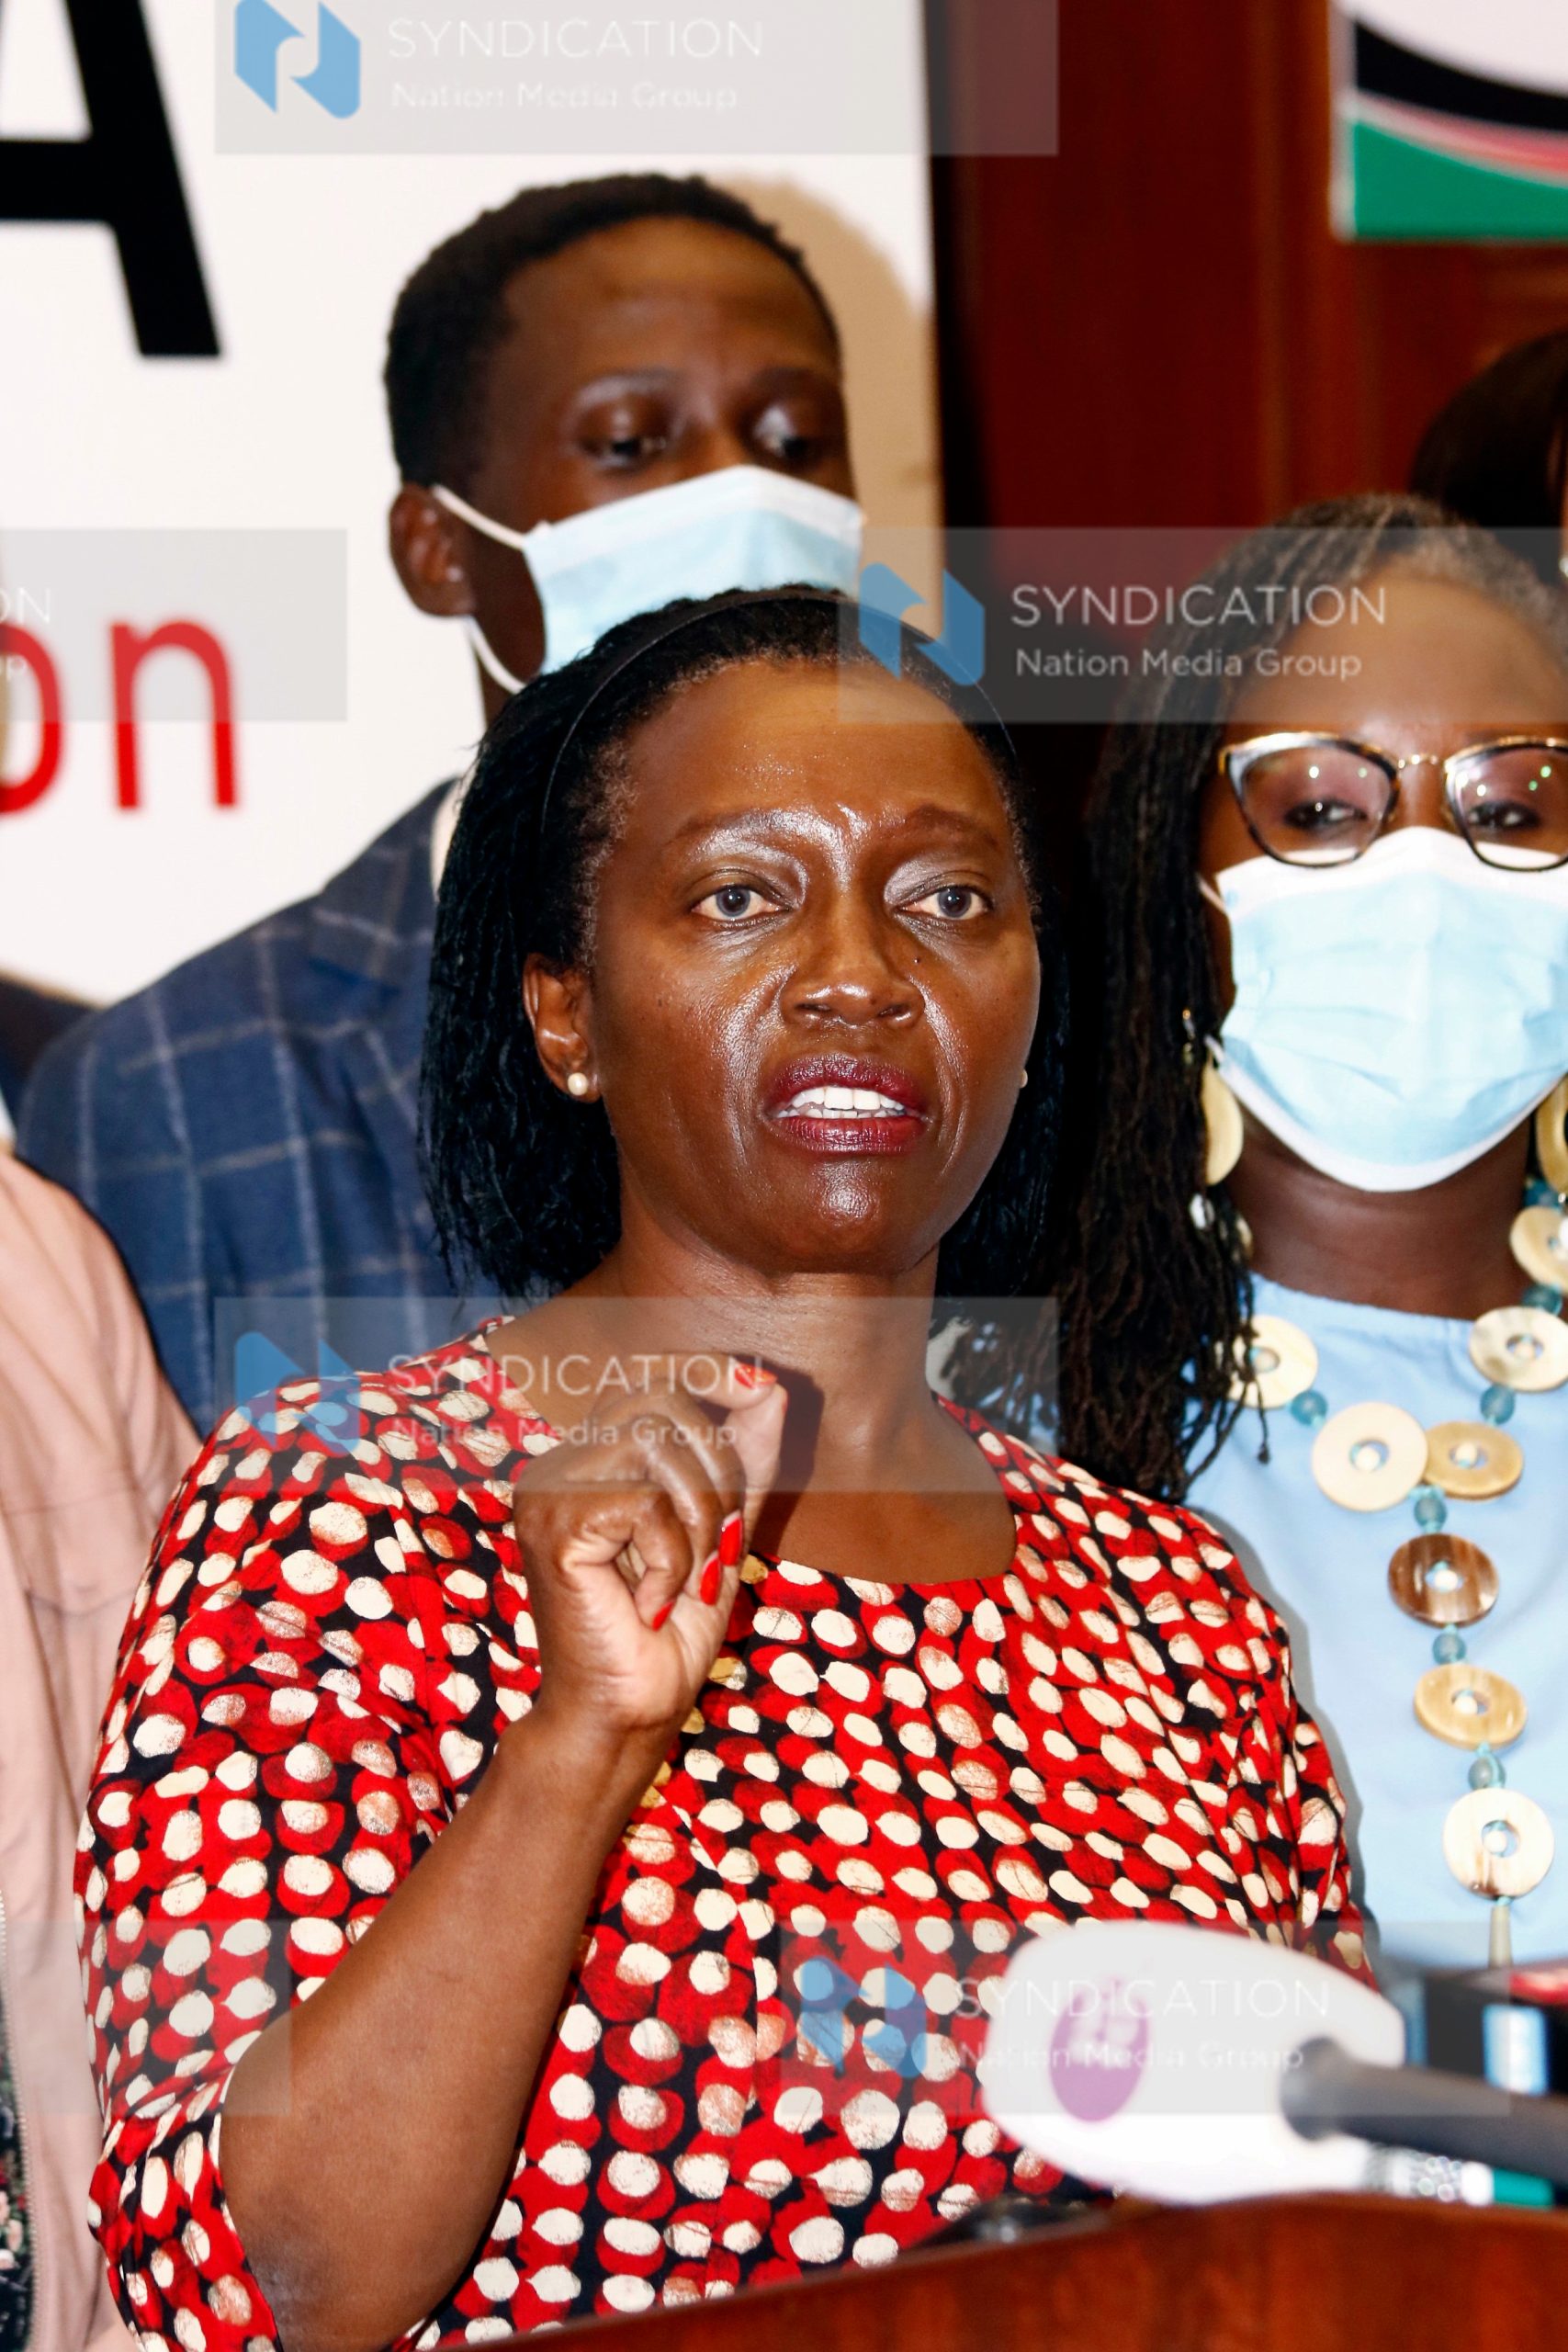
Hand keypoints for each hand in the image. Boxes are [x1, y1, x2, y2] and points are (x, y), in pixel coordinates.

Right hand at [511, 1358, 786, 1754]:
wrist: (626, 1714)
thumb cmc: (667, 1632)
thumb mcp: (721, 1532)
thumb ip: (741, 1463)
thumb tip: (767, 1385)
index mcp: (590, 1461)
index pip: (650, 1381)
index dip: (707, 1375)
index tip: (759, 1388)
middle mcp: (558, 1465)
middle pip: (659, 1401)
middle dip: (718, 1468)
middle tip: (720, 1544)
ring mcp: (547, 1492)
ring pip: (655, 1445)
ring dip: (701, 1519)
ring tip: (688, 1578)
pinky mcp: (552, 1525)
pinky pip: (644, 1502)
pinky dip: (672, 1556)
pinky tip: (649, 1602)